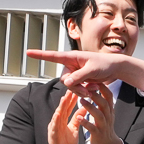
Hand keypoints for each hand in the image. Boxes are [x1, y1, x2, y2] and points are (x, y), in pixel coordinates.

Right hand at [29, 49, 143, 95]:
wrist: (115, 68)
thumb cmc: (105, 64)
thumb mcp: (92, 70)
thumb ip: (78, 77)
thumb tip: (65, 83)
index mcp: (72, 57)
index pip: (52, 56)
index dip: (40, 55)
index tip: (28, 52)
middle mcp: (71, 64)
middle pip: (64, 79)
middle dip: (74, 87)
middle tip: (87, 90)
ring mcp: (75, 73)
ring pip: (70, 87)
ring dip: (80, 91)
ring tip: (92, 90)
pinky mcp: (80, 80)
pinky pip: (77, 89)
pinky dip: (84, 91)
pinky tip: (93, 88)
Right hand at [41, 89, 85, 143]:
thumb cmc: (66, 143)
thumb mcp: (74, 128)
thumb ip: (78, 118)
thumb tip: (85, 107)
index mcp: (63, 120)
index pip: (68, 107)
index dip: (72, 98)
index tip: (77, 88)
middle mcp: (57, 122)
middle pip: (62, 108)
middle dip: (67, 98)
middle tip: (71, 88)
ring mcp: (54, 129)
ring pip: (57, 115)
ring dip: (60, 107)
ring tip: (64, 98)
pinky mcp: (52, 136)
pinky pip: (53, 128)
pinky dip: (55, 121)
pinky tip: (57, 115)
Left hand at [78, 81, 124, 143]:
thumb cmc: (104, 126)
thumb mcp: (107, 113)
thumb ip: (103, 102)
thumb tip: (98, 86)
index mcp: (109, 110)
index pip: (108, 96)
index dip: (102, 87)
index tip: (94, 80)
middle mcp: (108, 116)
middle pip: (104, 104)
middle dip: (96, 95)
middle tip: (86, 88)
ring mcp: (103, 126)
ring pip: (98, 115)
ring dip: (90, 107)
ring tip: (81, 100)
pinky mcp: (98, 134)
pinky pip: (92, 128)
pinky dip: (85, 123)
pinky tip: (79, 118)